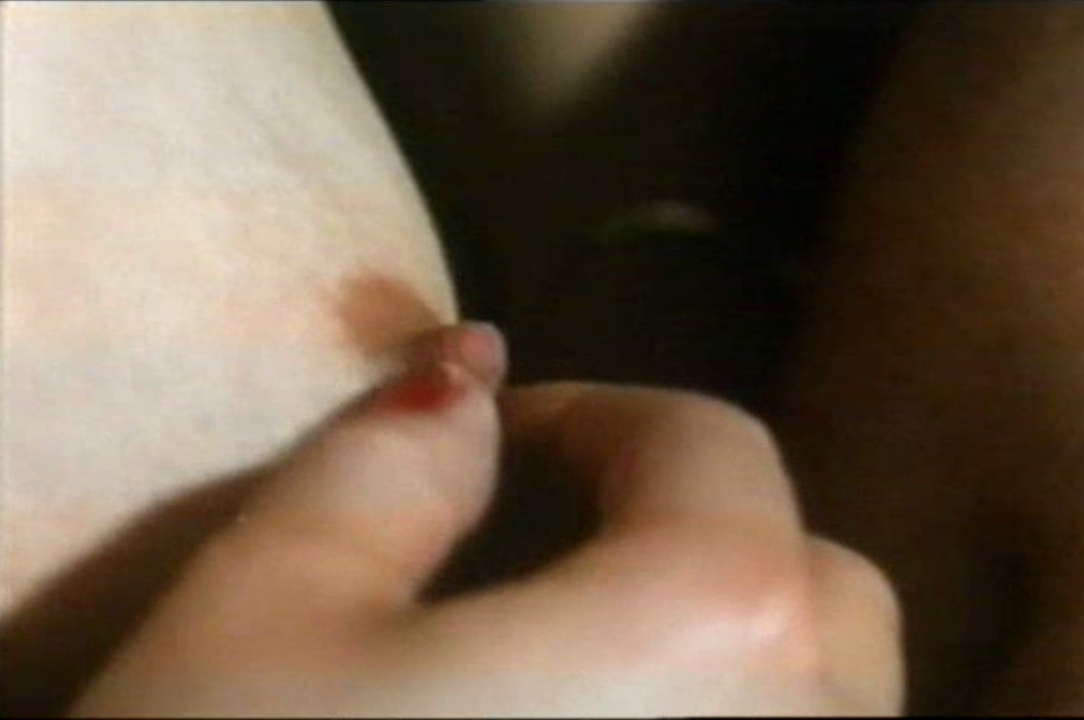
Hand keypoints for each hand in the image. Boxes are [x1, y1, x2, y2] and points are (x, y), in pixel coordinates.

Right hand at [70, 324, 902, 716]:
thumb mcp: (263, 621)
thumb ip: (385, 465)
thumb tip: (463, 376)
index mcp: (713, 639)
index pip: (710, 448)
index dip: (598, 415)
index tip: (507, 440)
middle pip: (814, 594)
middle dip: (695, 539)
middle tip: (555, 560)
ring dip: (732, 670)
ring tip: (579, 691)